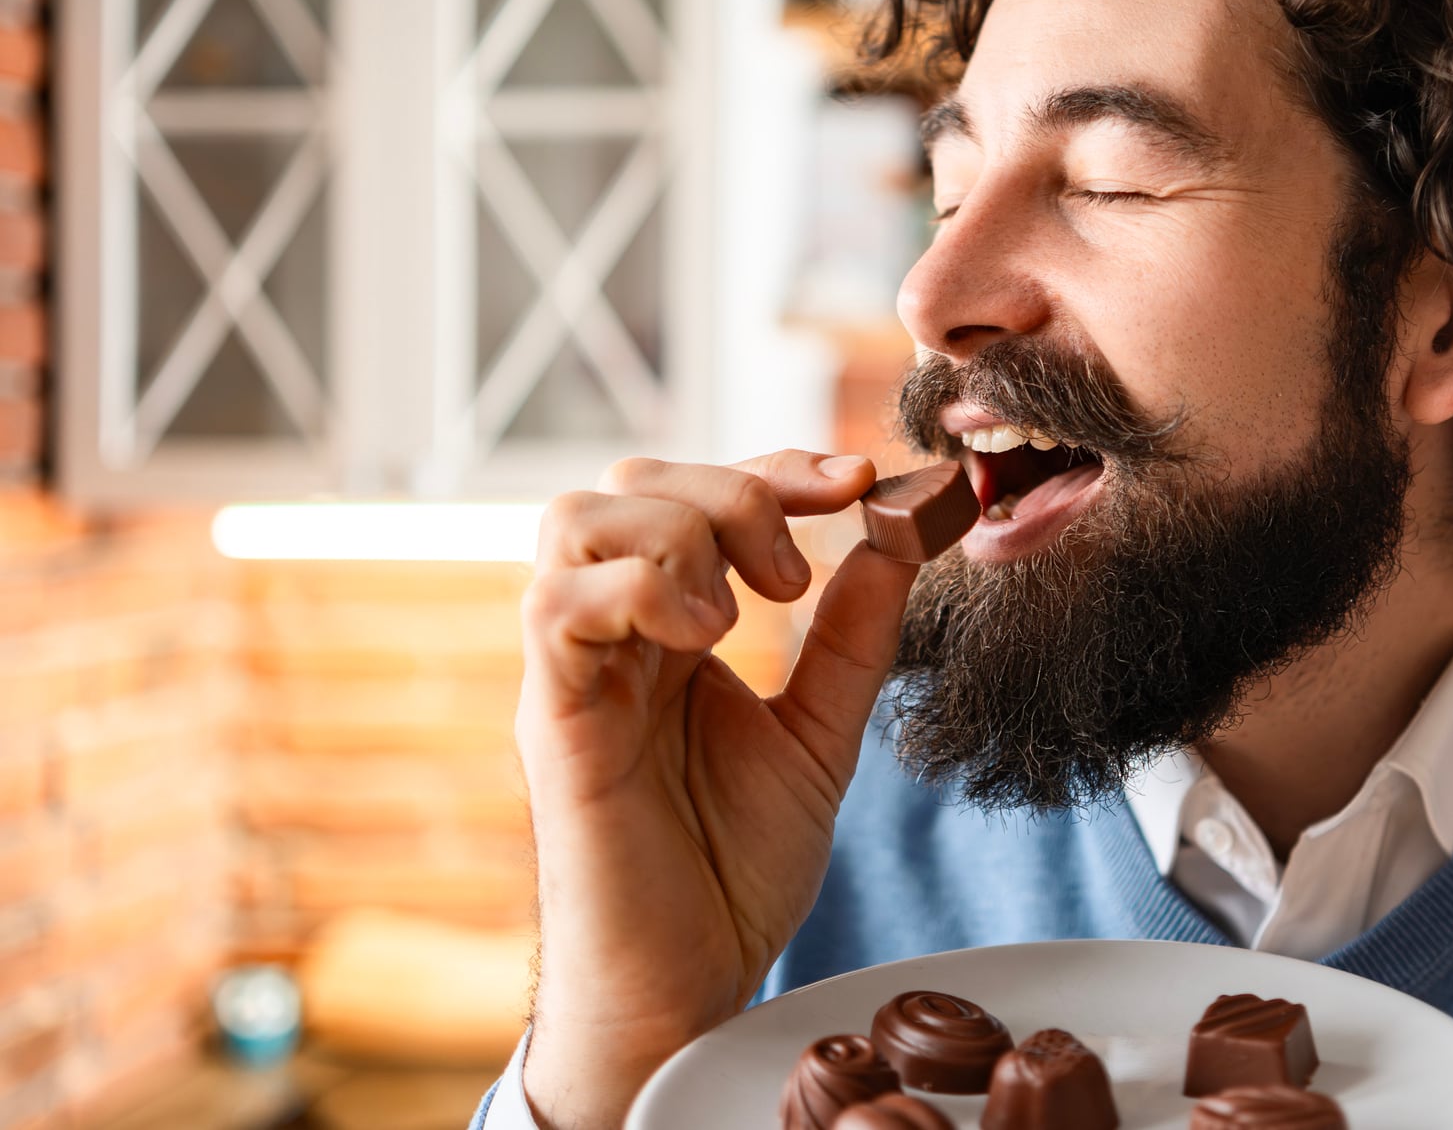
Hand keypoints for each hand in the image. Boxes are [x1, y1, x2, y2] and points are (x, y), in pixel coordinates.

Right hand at [513, 450, 914, 1128]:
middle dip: (729, 490)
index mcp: (670, 629)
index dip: (776, 470)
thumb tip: (897, 544)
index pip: (698, 495)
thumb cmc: (732, 871)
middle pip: (628, 484)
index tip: (859, 483)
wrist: (691, 983)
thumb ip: (852, 644)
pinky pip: (555, 609)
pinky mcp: (554, 720)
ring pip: (576, 522)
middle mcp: (613, 636)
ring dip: (680, 531)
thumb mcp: (819, 737)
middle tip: (796, 569)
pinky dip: (636, 589)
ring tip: (748, 607)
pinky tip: (707, 635)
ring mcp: (575, 672)